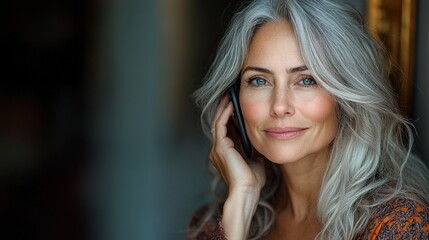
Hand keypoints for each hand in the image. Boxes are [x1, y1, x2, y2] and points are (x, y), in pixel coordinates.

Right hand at [210, 95, 265, 238]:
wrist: (247, 192)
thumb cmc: (253, 180)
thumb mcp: (255, 158)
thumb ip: (254, 147)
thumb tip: (260, 135)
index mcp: (226, 152)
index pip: (227, 128)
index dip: (232, 115)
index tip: (239, 103)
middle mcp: (218, 149)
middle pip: (221, 122)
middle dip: (226, 107)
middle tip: (232, 93)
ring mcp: (217, 148)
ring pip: (218, 121)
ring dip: (224, 107)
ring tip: (231, 94)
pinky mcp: (220, 147)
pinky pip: (220, 124)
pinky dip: (225, 113)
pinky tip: (232, 104)